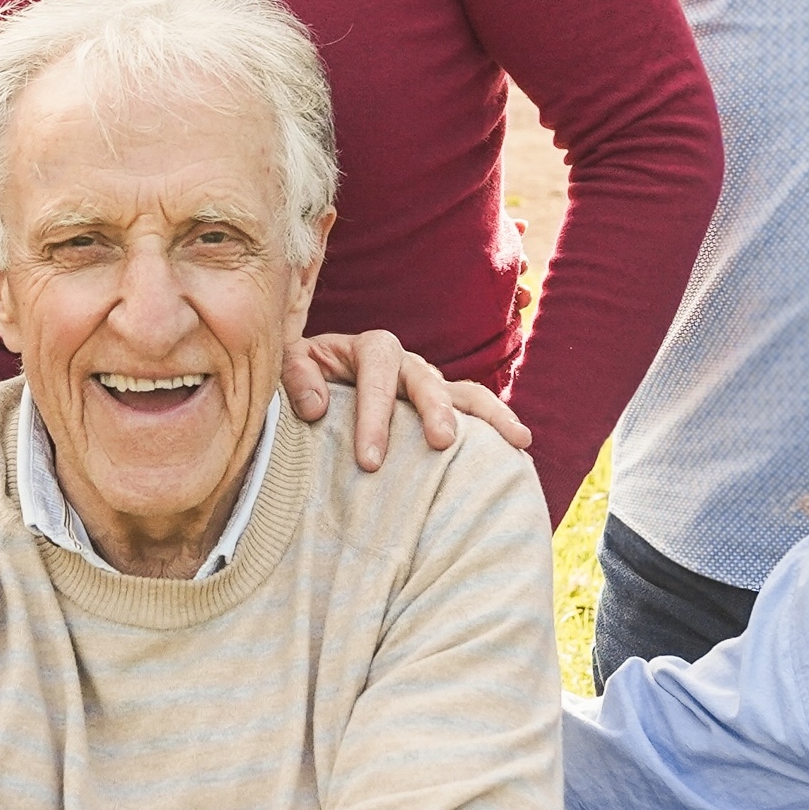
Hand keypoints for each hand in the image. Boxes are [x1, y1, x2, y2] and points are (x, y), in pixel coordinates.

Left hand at [281, 329, 530, 471]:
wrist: (313, 380)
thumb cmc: (301, 377)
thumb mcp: (287, 367)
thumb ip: (295, 377)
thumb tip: (317, 407)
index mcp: (368, 349)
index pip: (377, 374)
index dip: (375, 415)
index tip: (370, 460)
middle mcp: (405, 363)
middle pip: (427, 379)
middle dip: (435, 410)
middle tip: (442, 443)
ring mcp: (429, 384)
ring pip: (465, 392)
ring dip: (489, 414)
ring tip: (517, 441)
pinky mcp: (441, 408)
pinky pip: (473, 413)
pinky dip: (496, 427)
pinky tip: (520, 449)